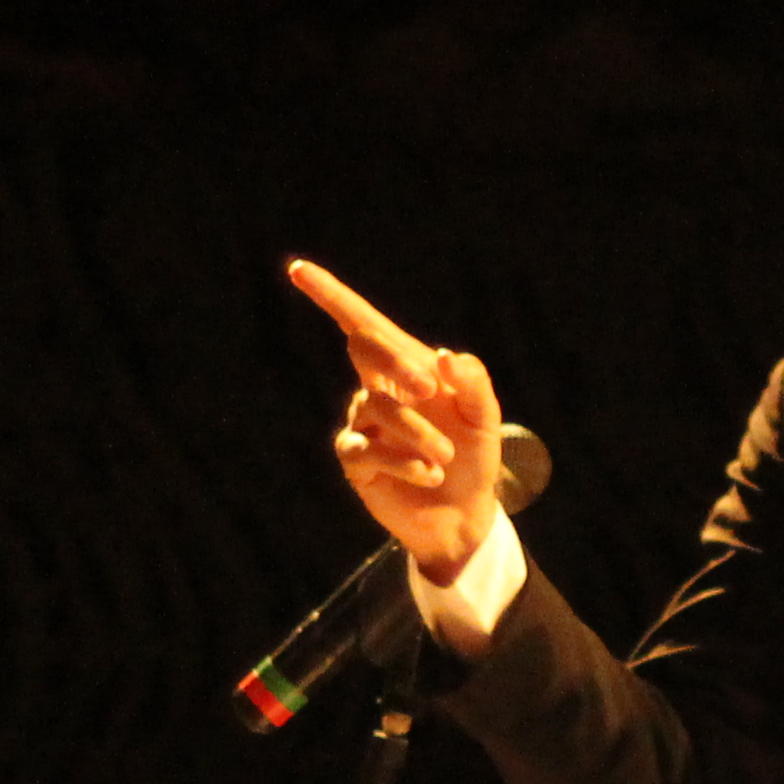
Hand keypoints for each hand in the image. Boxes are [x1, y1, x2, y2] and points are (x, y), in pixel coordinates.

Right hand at [290, 259, 508, 581]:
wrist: (465, 514)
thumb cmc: (475, 457)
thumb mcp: (484, 419)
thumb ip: (474, 383)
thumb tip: (446, 355)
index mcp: (406, 368)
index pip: (362, 324)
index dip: (330, 295)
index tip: (298, 268)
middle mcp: (377, 390)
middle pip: (364, 349)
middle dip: (397, 364)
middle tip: (431, 390)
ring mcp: (363, 424)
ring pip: (376, 407)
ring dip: (418, 432)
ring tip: (445, 457)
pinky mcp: (356, 461)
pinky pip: (367, 448)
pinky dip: (403, 460)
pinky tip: (428, 474)